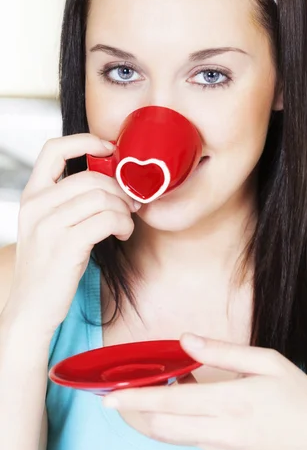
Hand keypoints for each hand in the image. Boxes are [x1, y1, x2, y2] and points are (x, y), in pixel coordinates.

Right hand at [2, 134, 140, 338]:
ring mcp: (49, 225)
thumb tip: (114, 182)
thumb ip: (68, 202)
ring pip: (103, 198)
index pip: (53, 149)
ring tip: (126, 223)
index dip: (85, 141)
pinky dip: (124, 224)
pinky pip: (108, 219)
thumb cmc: (48, 267)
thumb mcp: (48, 227)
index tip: (110, 149)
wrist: (31, 309)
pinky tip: (123, 233)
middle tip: (132, 203)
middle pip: (91, 178)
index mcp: (31, 196)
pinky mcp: (66, 245)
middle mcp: (36, 206)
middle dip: (120, 189)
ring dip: (125, 210)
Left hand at [103, 334, 306, 449]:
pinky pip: (196, 439)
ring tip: (169, 387)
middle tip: (129, 388)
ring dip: (162, 415)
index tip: (109, 395)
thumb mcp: (269, 363)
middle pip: (162, 427)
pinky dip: (185, 421)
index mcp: (232, 403)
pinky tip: (199, 402)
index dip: (136, 400)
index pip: (171, 404)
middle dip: (139, 410)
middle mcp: (222, 432)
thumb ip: (224, 351)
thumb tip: (186, 341)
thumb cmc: (301, 399)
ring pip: (176, 435)